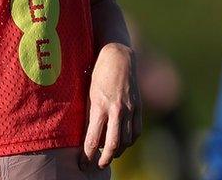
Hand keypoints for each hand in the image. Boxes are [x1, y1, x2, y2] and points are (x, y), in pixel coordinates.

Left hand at [80, 42, 140, 169]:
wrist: (118, 56)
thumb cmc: (98, 73)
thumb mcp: (89, 93)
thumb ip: (90, 115)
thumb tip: (87, 136)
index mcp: (100, 106)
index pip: (93, 139)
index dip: (88, 156)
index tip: (83, 164)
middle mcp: (116, 110)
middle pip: (112, 145)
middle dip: (104, 160)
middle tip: (98, 166)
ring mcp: (129, 108)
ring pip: (126, 140)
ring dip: (118, 151)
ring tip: (110, 154)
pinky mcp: (138, 106)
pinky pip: (137, 130)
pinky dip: (131, 140)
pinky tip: (124, 143)